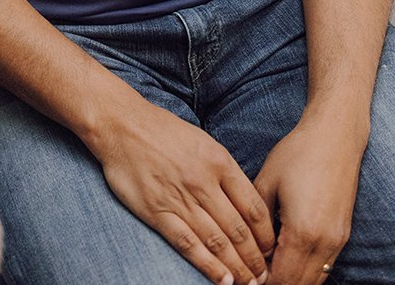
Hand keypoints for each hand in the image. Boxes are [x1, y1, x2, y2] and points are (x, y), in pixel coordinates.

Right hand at [93, 96, 275, 284]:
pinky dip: (208, 266)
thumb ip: (225, 171)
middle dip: (256, 259)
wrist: (121, 125)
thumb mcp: (203, 141)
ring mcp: (180, 198)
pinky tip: (222, 280)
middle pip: (239, 230)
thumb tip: (246, 204)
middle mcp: (203, 182)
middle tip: (265, 277)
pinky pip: (188, 244)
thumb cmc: (164, 131)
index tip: (272, 251)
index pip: (254, 207)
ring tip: (249, 284)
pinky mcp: (158, 212)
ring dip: (237, 268)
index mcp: (219, 161)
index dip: (266, 236)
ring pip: (217, 241)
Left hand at [255, 119, 361, 284]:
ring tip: (270, 266)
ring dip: (293, 279)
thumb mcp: (266, 182)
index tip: (245, 273)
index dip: (261, 281)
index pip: (281, 279)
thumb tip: (251, 246)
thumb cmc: (297, 154)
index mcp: (302, 232)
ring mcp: (337, 241)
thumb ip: (257, 220)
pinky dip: (308, 271)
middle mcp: (324, 243)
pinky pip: (326, 268)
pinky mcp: (343, 235)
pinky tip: (290, 258)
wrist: (335, 137)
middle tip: (254, 272)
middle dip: (276, 283)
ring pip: (315, 280)